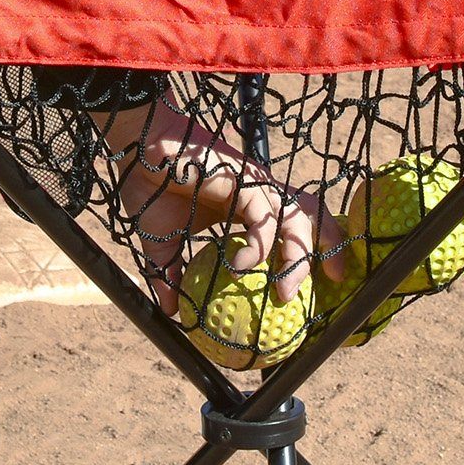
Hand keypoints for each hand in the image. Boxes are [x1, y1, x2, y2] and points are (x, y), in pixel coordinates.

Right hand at [96, 96, 346, 312]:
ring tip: (287, 292)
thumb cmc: (152, 188)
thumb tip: (170, 314)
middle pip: (308, 220)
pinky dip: (258, 245)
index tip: (312, 285)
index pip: (289, 228)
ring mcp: (254, 187)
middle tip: (322, 286)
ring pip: (297, 217)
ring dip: (298, 256)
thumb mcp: (162, 243)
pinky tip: (240, 266)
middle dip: (325, 251)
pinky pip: (262, 217)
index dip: (305, 252)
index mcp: (247, 208)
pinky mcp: (243, 182)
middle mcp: (259, 196)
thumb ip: (170, 275)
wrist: (138, 151)